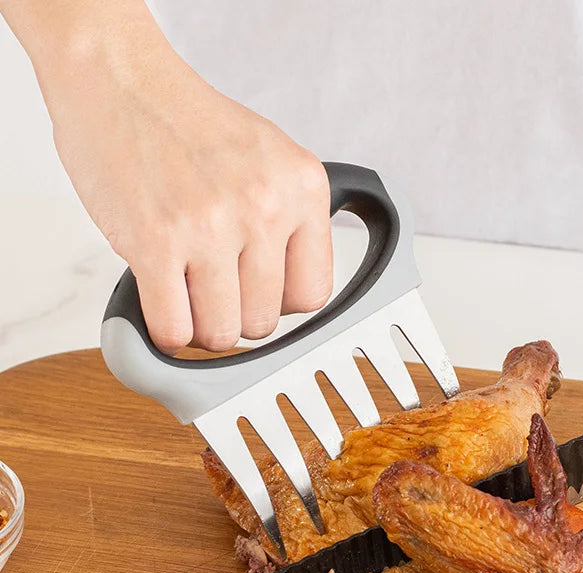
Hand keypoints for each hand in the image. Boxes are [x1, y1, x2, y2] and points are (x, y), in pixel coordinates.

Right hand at [3, 0, 332, 352]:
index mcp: (302, 187)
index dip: (281, 305)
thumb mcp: (271, 160)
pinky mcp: (155, 243)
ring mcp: (210, 227)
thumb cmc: (189, 122)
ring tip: (187, 295)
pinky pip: (173, 330)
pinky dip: (166, 333)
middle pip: (264, 322)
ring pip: (222, 335)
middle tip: (213, 289)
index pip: (312, 294)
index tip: (259, 295)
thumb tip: (289, 295)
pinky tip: (161, 305)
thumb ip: (290, 222)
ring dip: (201, 328)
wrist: (121, 79)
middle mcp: (264, 206)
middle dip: (235, 315)